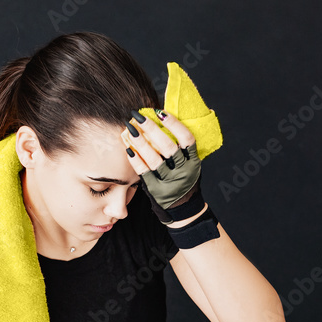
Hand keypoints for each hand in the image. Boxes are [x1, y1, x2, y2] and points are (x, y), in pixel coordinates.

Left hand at [120, 109, 203, 223]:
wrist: (184, 209)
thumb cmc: (184, 180)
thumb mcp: (190, 164)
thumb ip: (181, 147)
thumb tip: (162, 119)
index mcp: (194, 161)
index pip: (187, 139)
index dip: (174, 124)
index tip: (160, 113)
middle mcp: (184, 171)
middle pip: (168, 147)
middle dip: (151, 129)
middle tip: (138, 116)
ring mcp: (170, 182)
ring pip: (155, 160)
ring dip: (141, 143)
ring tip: (130, 129)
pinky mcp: (157, 191)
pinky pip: (145, 173)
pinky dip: (136, 161)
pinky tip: (128, 149)